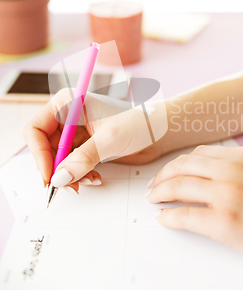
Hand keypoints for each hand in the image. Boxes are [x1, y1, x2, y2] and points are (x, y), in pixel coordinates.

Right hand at [24, 89, 167, 190]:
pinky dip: (79, 175)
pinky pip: (71, 165)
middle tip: (67, 186)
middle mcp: (67, 116)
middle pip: (44, 147)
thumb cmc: (140, 122)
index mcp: (68, 102)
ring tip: (88, 181)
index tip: (49, 175)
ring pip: (57, 160)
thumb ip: (83, 158)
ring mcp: (75, 133)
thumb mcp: (110, 140)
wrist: (160, 130)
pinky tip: (94, 178)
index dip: (39, 154)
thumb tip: (59, 178)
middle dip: (55, 168)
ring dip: (69, 175)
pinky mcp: (85, 146)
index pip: (36, 129)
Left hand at [147, 145, 242, 289]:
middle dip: (163, 176)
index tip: (170, 172)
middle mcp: (235, 169)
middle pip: (183, 166)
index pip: (199, 154)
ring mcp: (229, 194)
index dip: (178, 164)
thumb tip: (211, 177)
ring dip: (161, 193)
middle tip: (155, 186)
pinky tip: (164, 219)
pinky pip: (184, 216)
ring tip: (155, 199)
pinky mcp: (226, 223)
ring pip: (179, 186)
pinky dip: (169, 217)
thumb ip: (241, 171)